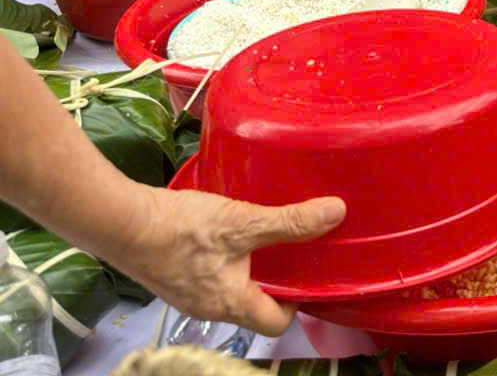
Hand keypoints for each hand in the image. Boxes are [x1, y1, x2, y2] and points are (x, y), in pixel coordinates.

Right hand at [107, 186, 343, 335]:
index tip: (309, 271)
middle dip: (277, 280)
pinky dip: (227, 258)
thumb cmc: (181, 229)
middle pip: (255, 306)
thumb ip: (289, 222)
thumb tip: (336, 213)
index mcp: (230, 306)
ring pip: (232, 289)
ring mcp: (188, 295)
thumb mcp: (243, 222)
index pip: (276, 323)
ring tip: (267, 234)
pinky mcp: (174, 276)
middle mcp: (209, 309)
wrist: (119, 222)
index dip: (298, 302)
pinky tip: (230, 230)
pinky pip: (211, 275)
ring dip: (252, 266)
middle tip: (295, 248)